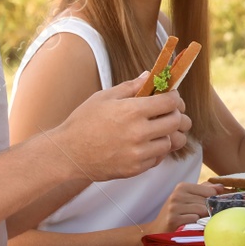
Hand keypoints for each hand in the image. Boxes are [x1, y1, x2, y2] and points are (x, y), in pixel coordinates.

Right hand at [57, 74, 191, 179]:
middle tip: (168, 112)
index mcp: (132, 111)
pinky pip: (158, 158)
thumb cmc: (83, 122)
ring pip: (171, 142)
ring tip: (158, 129)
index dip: (174, 98)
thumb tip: (150, 76)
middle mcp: (138, 133)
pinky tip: (147, 143)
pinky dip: (157, 150)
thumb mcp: (104, 97)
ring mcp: (138, 153)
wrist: (68, 154)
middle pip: (176, 122)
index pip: (170, 102)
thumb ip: (131, 87)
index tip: (171, 97)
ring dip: (168, 134)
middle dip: (176, 114)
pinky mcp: (136, 168)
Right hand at [152, 180, 224, 234]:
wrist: (158, 229)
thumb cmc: (176, 213)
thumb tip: (221, 187)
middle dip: (208, 210)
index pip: (210, 191)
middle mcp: (177, 194)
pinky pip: (194, 219)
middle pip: (206, 201)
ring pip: (202, 210)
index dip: (214, 200)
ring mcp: (174, 207)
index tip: (212, 206)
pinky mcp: (173, 219)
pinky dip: (195, 223)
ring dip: (202, 218)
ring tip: (195, 220)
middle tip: (203, 216)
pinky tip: (188, 225)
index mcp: (182, 186)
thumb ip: (205, 190)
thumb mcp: (188, 198)